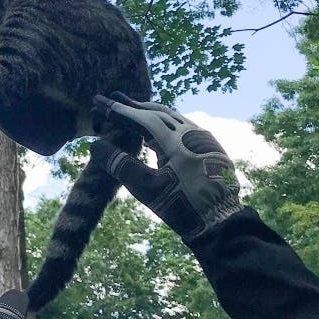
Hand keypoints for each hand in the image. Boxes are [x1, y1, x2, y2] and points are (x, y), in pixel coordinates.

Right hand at [90, 93, 241, 241]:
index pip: (142, 118)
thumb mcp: (147, 189)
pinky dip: (164, 122)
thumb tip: (96, 146)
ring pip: (172, 117)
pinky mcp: (210, 145)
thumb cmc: (182, 206)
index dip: (120, 110)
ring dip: (149, 112)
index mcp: (176, 142)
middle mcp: (192, 133)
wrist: (222, 221)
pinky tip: (156, 128)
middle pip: (157, 112)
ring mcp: (203, 138)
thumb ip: (121, 165)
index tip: (100, 102)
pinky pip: (183, 125)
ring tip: (132, 107)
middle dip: (133, 105)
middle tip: (113, 97)